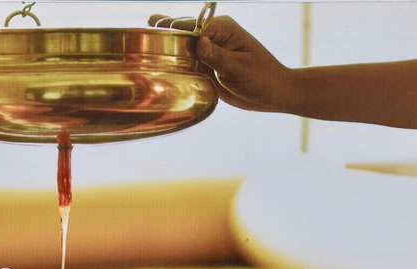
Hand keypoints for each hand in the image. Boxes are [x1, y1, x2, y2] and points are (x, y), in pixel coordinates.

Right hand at [148, 14, 293, 111]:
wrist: (273, 93)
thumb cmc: (262, 78)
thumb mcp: (240, 68)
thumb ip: (217, 56)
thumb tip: (199, 41)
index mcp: (223, 28)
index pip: (192, 26)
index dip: (173, 30)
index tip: (156, 34)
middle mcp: (214, 35)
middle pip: (182, 32)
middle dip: (165, 34)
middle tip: (143, 36)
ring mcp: (209, 50)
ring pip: (183, 47)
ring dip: (168, 48)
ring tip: (144, 44)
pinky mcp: (207, 65)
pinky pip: (188, 61)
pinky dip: (176, 62)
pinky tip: (159, 61)